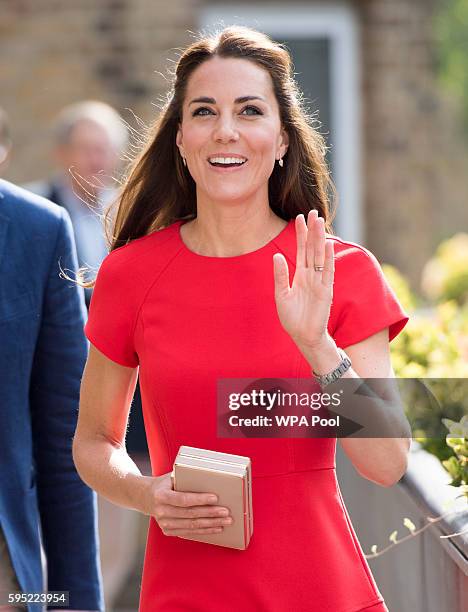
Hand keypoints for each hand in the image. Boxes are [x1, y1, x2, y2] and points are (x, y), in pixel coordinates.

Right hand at [146, 472, 232, 536]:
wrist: (146, 497)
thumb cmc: (164, 484)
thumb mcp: (170, 477)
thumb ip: (186, 477)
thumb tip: (209, 476)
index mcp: (161, 496)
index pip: (183, 499)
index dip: (200, 499)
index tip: (215, 498)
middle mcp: (161, 511)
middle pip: (190, 514)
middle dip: (210, 513)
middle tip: (225, 512)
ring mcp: (164, 523)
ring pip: (191, 525)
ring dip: (210, 524)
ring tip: (225, 521)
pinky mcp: (168, 531)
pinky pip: (189, 532)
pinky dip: (204, 531)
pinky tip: (215, 527)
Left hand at [273, 211, 333, 349]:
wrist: (303, 336)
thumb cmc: (292, 318)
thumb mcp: (281, 295)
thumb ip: (280, 275)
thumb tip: (276, 256)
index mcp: (300, 275)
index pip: (301, 250)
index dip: (300, 234)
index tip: (299, 218)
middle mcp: (311, 275)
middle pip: (312, 248)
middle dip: (312, 230)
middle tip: (313, 212)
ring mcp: (320, 281)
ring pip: (320, 255)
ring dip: (320, 239)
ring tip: (319, 222)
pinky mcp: (326, 290)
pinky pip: (327, 271)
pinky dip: (328, 258)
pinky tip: (327, 245)